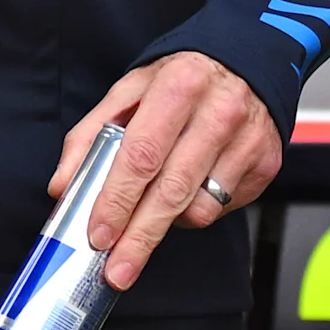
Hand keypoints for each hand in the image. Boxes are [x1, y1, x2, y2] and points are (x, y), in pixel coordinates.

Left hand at [55, 52, 280, 292]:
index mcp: (178, 87)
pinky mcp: (266, 163)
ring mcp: (247, 140)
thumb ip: (91, 135)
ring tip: (153, 209)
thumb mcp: (131, 90)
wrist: (248, 59)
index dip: (117, 200)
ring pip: (200, 207)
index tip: (99, 234)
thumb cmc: (182, 78)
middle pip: (172, 191)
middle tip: (118, 270)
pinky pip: (222, 207)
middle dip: (139, 238)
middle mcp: (218, 113)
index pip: (141, 155)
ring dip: (168, 222)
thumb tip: (64, 185)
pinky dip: (197, 209)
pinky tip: (189, 190)